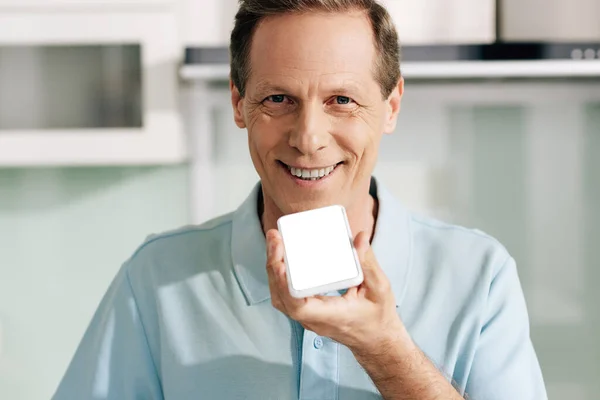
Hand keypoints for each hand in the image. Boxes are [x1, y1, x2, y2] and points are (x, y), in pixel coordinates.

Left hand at [265, 229, 411, 355]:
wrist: (376, 340)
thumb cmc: (378, 316)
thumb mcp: (379, 288)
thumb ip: (368, 263)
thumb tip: (359, 237)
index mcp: (330, 316)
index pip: (298, 306)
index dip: (284, 285)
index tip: (281, 263)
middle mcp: (313, 319)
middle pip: (281, 297)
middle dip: (274, 266)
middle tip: (275, 238)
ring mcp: (308, 318)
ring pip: (280, 297)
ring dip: (273, 270)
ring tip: (275, 243)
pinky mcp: (307, 312)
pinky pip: (285, 296)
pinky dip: (279, 277)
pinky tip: (281, 257)